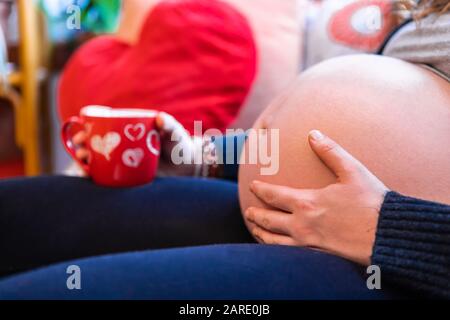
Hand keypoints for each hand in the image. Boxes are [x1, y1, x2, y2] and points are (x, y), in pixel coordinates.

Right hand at [67, 112, 199, 176]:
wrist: (187, 166)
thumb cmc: (179, 144)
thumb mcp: (174, 133)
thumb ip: (168, 125)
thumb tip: (159, 118)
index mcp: (128, 132)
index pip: (103, 129)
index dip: (88, 131)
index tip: (81, 134)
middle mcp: (123, 147)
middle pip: (97, 146)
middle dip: (82, 148)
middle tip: (80, 150)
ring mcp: (124, 163)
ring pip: (99, 162)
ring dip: (86, 163)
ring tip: (83, 163)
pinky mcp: (129, 178)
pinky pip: (109, 178)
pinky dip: (97, 179)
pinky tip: (91, 179)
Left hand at [245, 130, 388, 264]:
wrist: (388, 236)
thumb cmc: (372, 203)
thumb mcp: (352, 171)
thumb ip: (330, 152)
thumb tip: (313, 134)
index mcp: (307, 202)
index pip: (274, 195)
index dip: (260, 190)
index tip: (252, 186)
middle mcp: (301, 224)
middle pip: (269, 220)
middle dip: (256, 215)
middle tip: (248, 212)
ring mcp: (307, 243)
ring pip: (274, 241)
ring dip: (261, 234)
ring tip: (255, 230)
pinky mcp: (316, 256)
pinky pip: (287, 254)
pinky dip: (275, 250)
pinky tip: (276, 248)